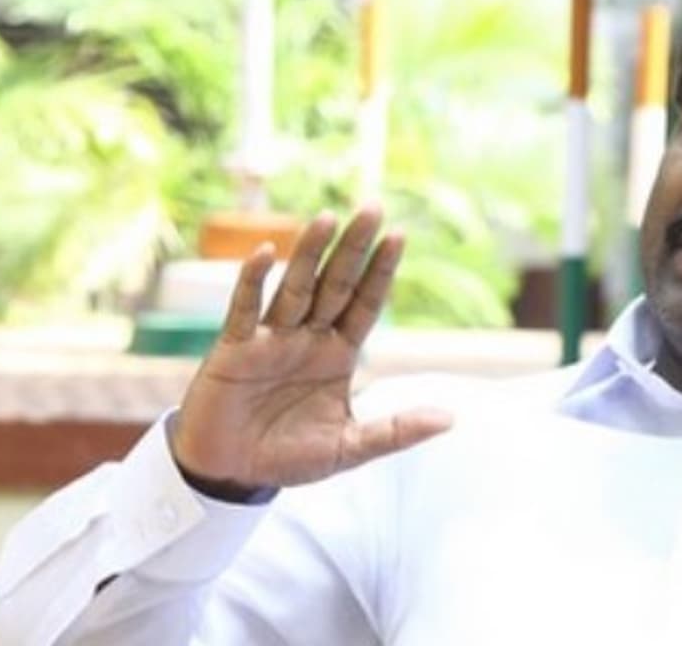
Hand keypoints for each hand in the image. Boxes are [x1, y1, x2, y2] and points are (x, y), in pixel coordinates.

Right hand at [170, 204, 452, 497]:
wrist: (231, 475)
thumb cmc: (289, 457)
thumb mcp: (351, 448)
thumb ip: (396, 431)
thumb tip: (450, 419)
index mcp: (338, 354)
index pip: (365, 304)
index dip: (381, 272)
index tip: (399, 236)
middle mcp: (307, 338)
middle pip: (335, 284)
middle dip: (353, 249)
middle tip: (372, 207)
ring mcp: (270, 340)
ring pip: (294, 289)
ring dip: (309, 254)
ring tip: (328, 219)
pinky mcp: (233, 351)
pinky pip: (244, 310)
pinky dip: (252, 282)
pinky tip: (266, 252)